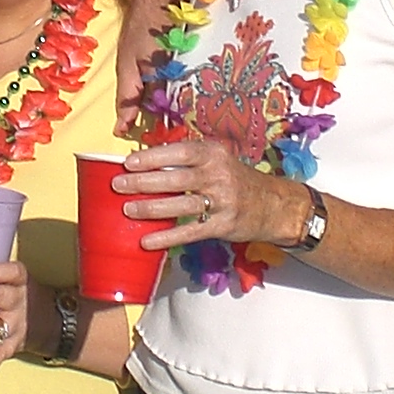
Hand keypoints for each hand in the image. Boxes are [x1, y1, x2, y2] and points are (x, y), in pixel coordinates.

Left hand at [114, 138, 304, 255]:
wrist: (274, 204)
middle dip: (144, 182)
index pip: (179, 152)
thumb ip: (187, 161)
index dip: (152, 157)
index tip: (128, 162)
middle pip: (175, 178)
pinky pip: (190, 231)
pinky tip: (147, 241)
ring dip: (151, 208)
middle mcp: (218, 174)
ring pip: (181, 204)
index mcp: (213, 154)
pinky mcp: (223, 225)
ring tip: (128, 210)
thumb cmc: (235, 180)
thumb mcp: (216, 161)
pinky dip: (167, 237)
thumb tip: (145, 163)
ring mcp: (222, 200)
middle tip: (118, 185)